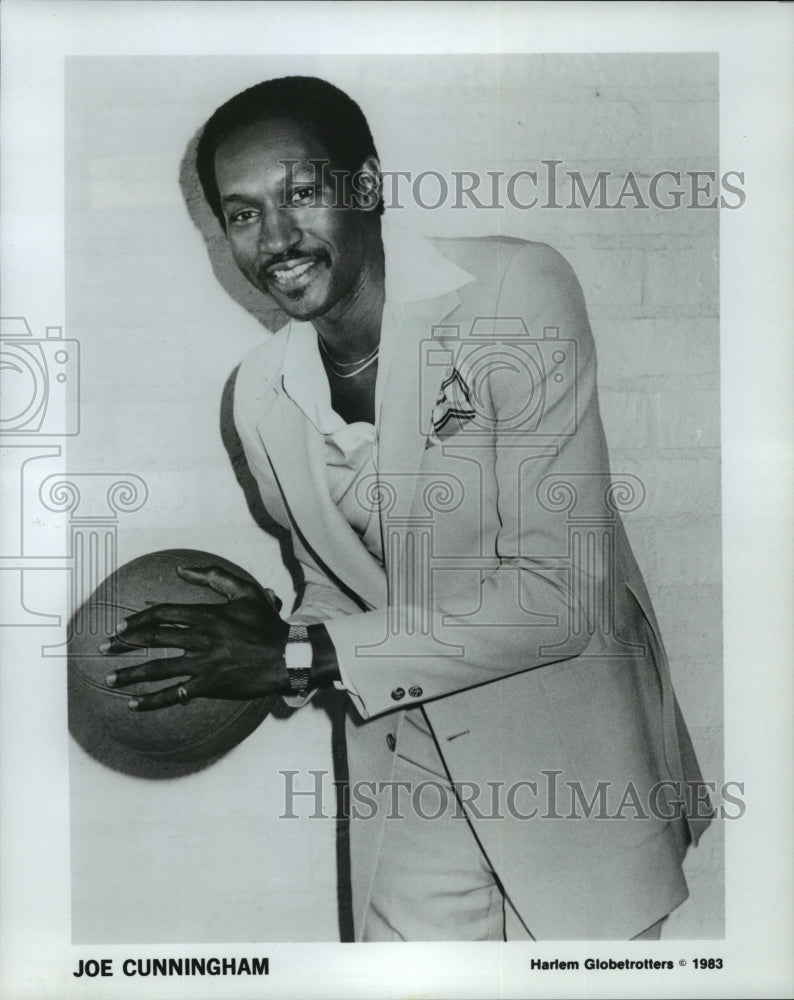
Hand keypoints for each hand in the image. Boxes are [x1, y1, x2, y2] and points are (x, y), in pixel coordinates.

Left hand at [101, 564, 289, 710]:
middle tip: (105, 648)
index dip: (137, 620)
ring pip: (158, 668)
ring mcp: (204, 663)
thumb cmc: (266, 622)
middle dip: (124, 643)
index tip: (121, 627)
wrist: (286, 656)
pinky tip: (134, 704)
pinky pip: (175, 694)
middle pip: (153, 639)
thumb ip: (215, 576)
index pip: (162, 614)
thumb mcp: (246, 590)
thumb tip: (182, 570)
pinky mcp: (209, 685)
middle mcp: (200, 638)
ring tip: (110, 678)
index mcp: (206, 615)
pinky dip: (152, 700)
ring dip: (130, 674)